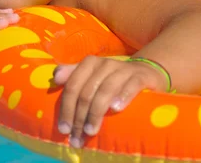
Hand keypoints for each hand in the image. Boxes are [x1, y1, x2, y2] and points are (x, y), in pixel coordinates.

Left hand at [53, 56, 167, 147]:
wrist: (145, 72)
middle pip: (86, 91)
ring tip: (90, 130)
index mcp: (89, 64)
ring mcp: (123, 70)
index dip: (66, 108)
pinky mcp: (140, 76)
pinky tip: (115, 109)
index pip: (73, 85)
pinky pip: (131, 85)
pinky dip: (122, 96)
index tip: (64, 129)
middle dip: (79, 116)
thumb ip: (73, 75)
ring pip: (105, 90)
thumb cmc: (112, 78)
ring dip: (96, 113)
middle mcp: (105, 64)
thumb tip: (55, 77)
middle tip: (77, 136)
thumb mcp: (91, 75)